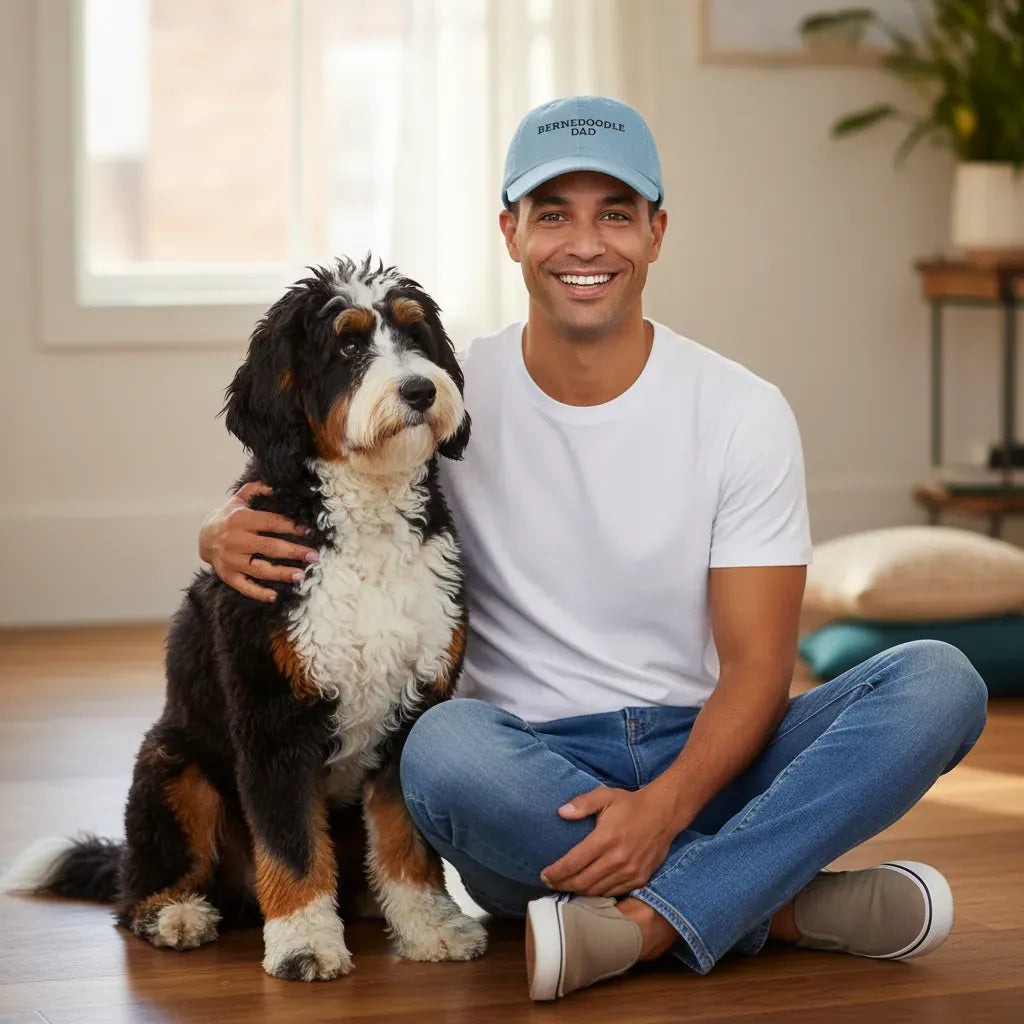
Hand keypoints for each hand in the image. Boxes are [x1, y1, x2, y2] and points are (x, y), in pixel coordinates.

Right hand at [199, 481, 316, 602]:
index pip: (271, 523)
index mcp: (241, 519)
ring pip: (260, 569)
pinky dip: (258, 593)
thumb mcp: (239, 498)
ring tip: (301, 575)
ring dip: (282, 574)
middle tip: (314, 556)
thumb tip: (276, 484)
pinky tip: (274, 596)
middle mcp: (236, 540)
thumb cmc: (229, 516)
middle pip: (270, 547)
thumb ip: (257, 489)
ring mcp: (231, 560)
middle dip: (294, 552)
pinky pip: (244, 586)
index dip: (291, 527)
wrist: (203, 536)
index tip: (309, 532)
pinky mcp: (228, 575)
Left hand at [540, 786, 679, 896]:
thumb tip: (561, 812)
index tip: (544, 875)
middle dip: (562, 885)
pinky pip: (613, 892)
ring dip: (578, 892)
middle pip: (582, 881)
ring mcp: (630, 872)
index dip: (556, 872)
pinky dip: (598, 893)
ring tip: (565, 886)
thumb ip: (582, 804)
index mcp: (605, 838)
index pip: (574, 863)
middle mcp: (617, 859)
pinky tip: (588, 889)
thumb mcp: (605, 796)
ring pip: (597, 891)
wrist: (664, 814)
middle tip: (550, 883)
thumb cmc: (630, 804)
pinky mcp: (639, 879)